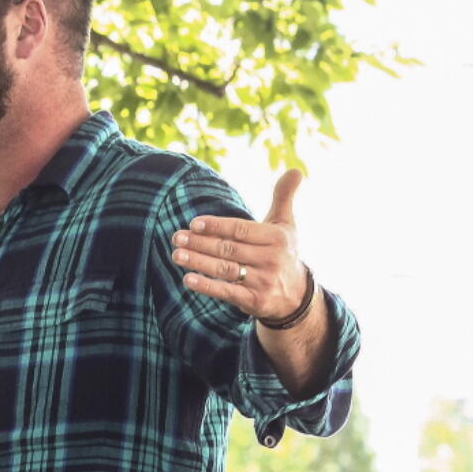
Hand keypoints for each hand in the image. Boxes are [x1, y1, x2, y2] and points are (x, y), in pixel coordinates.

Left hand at [170, 169, 307, 321]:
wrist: (297, 296)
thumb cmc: (284, 252)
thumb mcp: (286, 225)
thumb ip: (284, 197)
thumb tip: (295, 170)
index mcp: (276, 238)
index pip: (240, 230)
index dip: (216, 226)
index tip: (193, 224)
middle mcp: (271, 259)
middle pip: (228, 249)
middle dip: (200, 243)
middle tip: (176, 237)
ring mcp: (263, 281)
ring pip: (225, 269)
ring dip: (198, 262)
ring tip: (176, 255)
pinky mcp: (255, 301)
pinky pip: (227, 292)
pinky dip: (207, 286)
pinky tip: (188, 279)